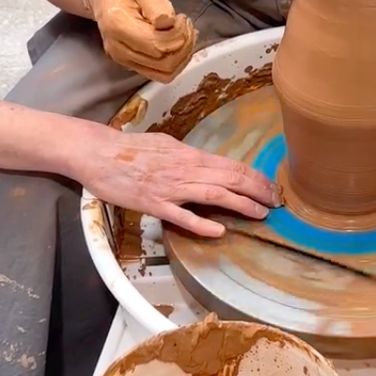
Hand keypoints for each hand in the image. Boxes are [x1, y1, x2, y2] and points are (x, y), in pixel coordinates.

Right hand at [75, 128, 282, 237]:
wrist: (99, 153)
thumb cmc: (132, 149)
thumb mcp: (168, 144)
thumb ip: (189, 156)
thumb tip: (208, 164)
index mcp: (191, 155)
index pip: (232, 165)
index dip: (256, 177)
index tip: (272, 187)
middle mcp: (186, 169)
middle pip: (231, 178)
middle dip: (259, 190)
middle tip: (276, 202)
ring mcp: (171, 187)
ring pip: (215, 194)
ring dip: (241, 205)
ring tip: (261, 214)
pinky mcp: (154, 204)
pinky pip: (181, 215)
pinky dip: (201, 224)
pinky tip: (219, 231)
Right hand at [84, 0, 196, 82]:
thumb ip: (156, 3)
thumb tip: (167, 22)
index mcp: (118, 25)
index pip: (158, 45)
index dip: (178, 34)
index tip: (181, 17)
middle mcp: (118, 48)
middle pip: (164, 62)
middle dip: (184, 44)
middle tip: (185, 24)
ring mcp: (123, 59)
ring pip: (165, 72)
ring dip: (183, 55)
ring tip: (183, 33)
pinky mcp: (131, 64)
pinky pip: (161, 74)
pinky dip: (176, 62)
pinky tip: (178, 44)